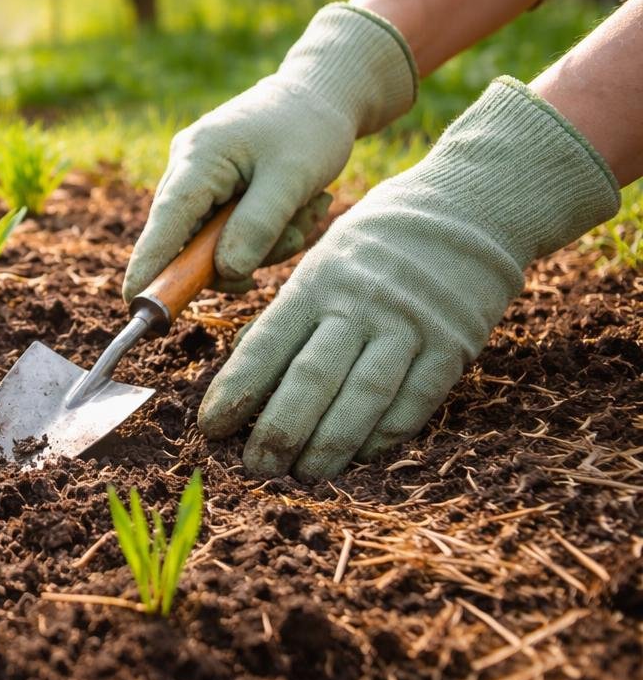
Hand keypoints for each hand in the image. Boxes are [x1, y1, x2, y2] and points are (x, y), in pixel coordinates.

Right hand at [124, 4, 415, 297]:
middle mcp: (187, 168)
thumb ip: (257, 226)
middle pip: (191, 239)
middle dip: (241, 254)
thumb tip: (226, 273)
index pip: (166, 222)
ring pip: (215, 239)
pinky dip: (265, 231)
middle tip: (295, 237)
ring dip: (263, 242)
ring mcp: (199, 177)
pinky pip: (229, 228)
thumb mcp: (292, 178)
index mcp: (198, 159)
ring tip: (307, 213)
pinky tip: (299, 209)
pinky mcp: (215, 185)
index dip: (150, 265)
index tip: (134, 303)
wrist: (320, 93)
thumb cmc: (309, 127)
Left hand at [200, 78, 619, 479]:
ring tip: (304, 473)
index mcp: (319, 281)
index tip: (210, 426)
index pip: (269, 342)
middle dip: (279, 429)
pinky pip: (415, 400)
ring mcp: (410, 325)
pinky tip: (360, 455)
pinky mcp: (453, 344)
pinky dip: (385, 433)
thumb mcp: (324, 260)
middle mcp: (361, 304)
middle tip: (255, 466)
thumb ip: (292, 315)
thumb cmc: (376, 243)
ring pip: (363, 396)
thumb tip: (248, 373)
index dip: (238, 389)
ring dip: (330, 443)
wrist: (469, 206)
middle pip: (313, 377)